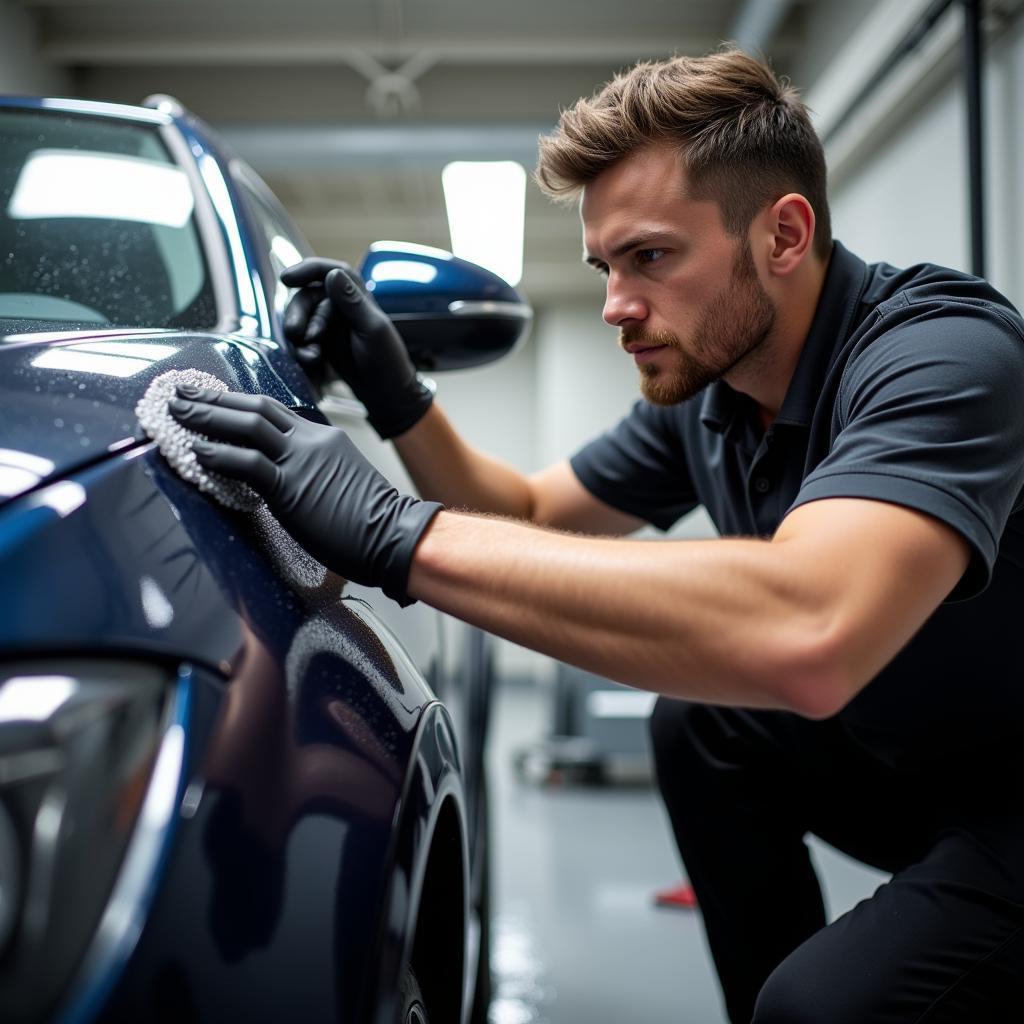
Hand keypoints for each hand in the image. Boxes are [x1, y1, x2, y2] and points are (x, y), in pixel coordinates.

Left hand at [168, 386, 441, 605]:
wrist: (396, 535)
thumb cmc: (374, 521)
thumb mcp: (342, 483)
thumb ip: (315, 475)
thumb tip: (291, 486)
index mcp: (324, 439)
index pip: (274, 412)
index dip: (239, 403)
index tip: (213, 399)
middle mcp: (310, 441)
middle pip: (255, 408)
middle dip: (214, 398)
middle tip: (182, 392)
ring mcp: (300, 461)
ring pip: (247, 426)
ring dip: (207, 416)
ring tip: (176, 411)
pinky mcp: (291, 487)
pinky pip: (247, 464)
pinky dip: (218, 454)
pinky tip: (196, 449)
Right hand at [281, 258, 432, 438]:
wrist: (386, 395)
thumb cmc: (388, 362)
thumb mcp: (373, 330)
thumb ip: (352, 302)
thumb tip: (332, 274)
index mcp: (357, 296)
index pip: (329, 272)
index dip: (307, 270)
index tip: (286, 278)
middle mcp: (341, 306)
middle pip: (307, 296)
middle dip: (298, 313)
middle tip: (295, 332)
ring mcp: (329, 325)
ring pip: (301, 318)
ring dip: (299, 334)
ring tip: (311, 355)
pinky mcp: (321, 344)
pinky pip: (301, 339)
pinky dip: (302, 348)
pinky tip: (311, 360)